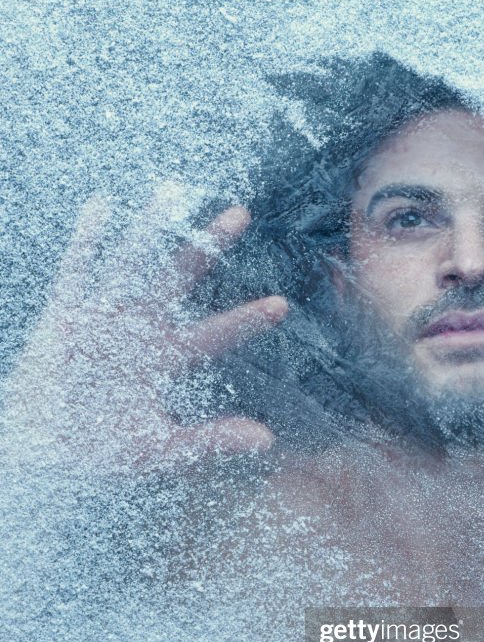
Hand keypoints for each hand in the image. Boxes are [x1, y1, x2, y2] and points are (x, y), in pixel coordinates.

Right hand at [2, 182, 287, 477]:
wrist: (42, 451)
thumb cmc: (102, 451)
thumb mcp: (162, 449)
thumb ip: (211, 440)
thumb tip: (266, 439)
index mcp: (166, 358)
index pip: (216, 333)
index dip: (246, 319)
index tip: (282, 305)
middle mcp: (140, 328)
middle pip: (181, 278)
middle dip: (208, 246)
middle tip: (241, 213)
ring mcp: (104, 316)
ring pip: (133, 262)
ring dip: (152, 228)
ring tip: (172, 190)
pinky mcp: (67, 314)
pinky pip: (78, 270)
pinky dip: (87, 240)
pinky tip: (103, 205)